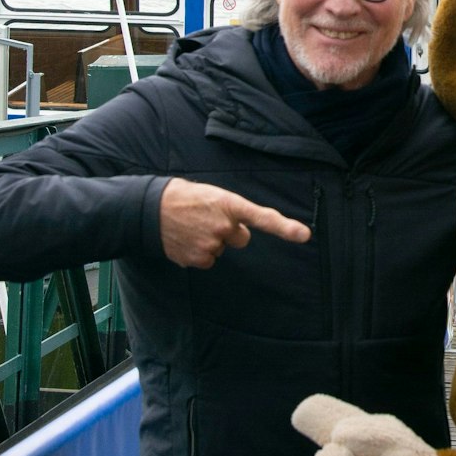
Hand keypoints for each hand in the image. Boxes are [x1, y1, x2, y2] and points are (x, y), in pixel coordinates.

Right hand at [157, 177, 308, 268]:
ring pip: (222, 249)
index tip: (304, 235)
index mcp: (229, 204)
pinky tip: (186, 238)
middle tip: (208, 219)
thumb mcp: (213, 195)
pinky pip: (208, 260)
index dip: (285, 227)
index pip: (262, 217)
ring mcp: (210, 244)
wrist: (150, 209)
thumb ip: (232, 212)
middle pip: (241, 238)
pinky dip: (198, 252)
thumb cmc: (186, 198)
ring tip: (192, 226)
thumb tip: (242, 234)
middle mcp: (223, 226)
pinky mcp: (198, 259)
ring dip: (211, 241)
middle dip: (230, 232)